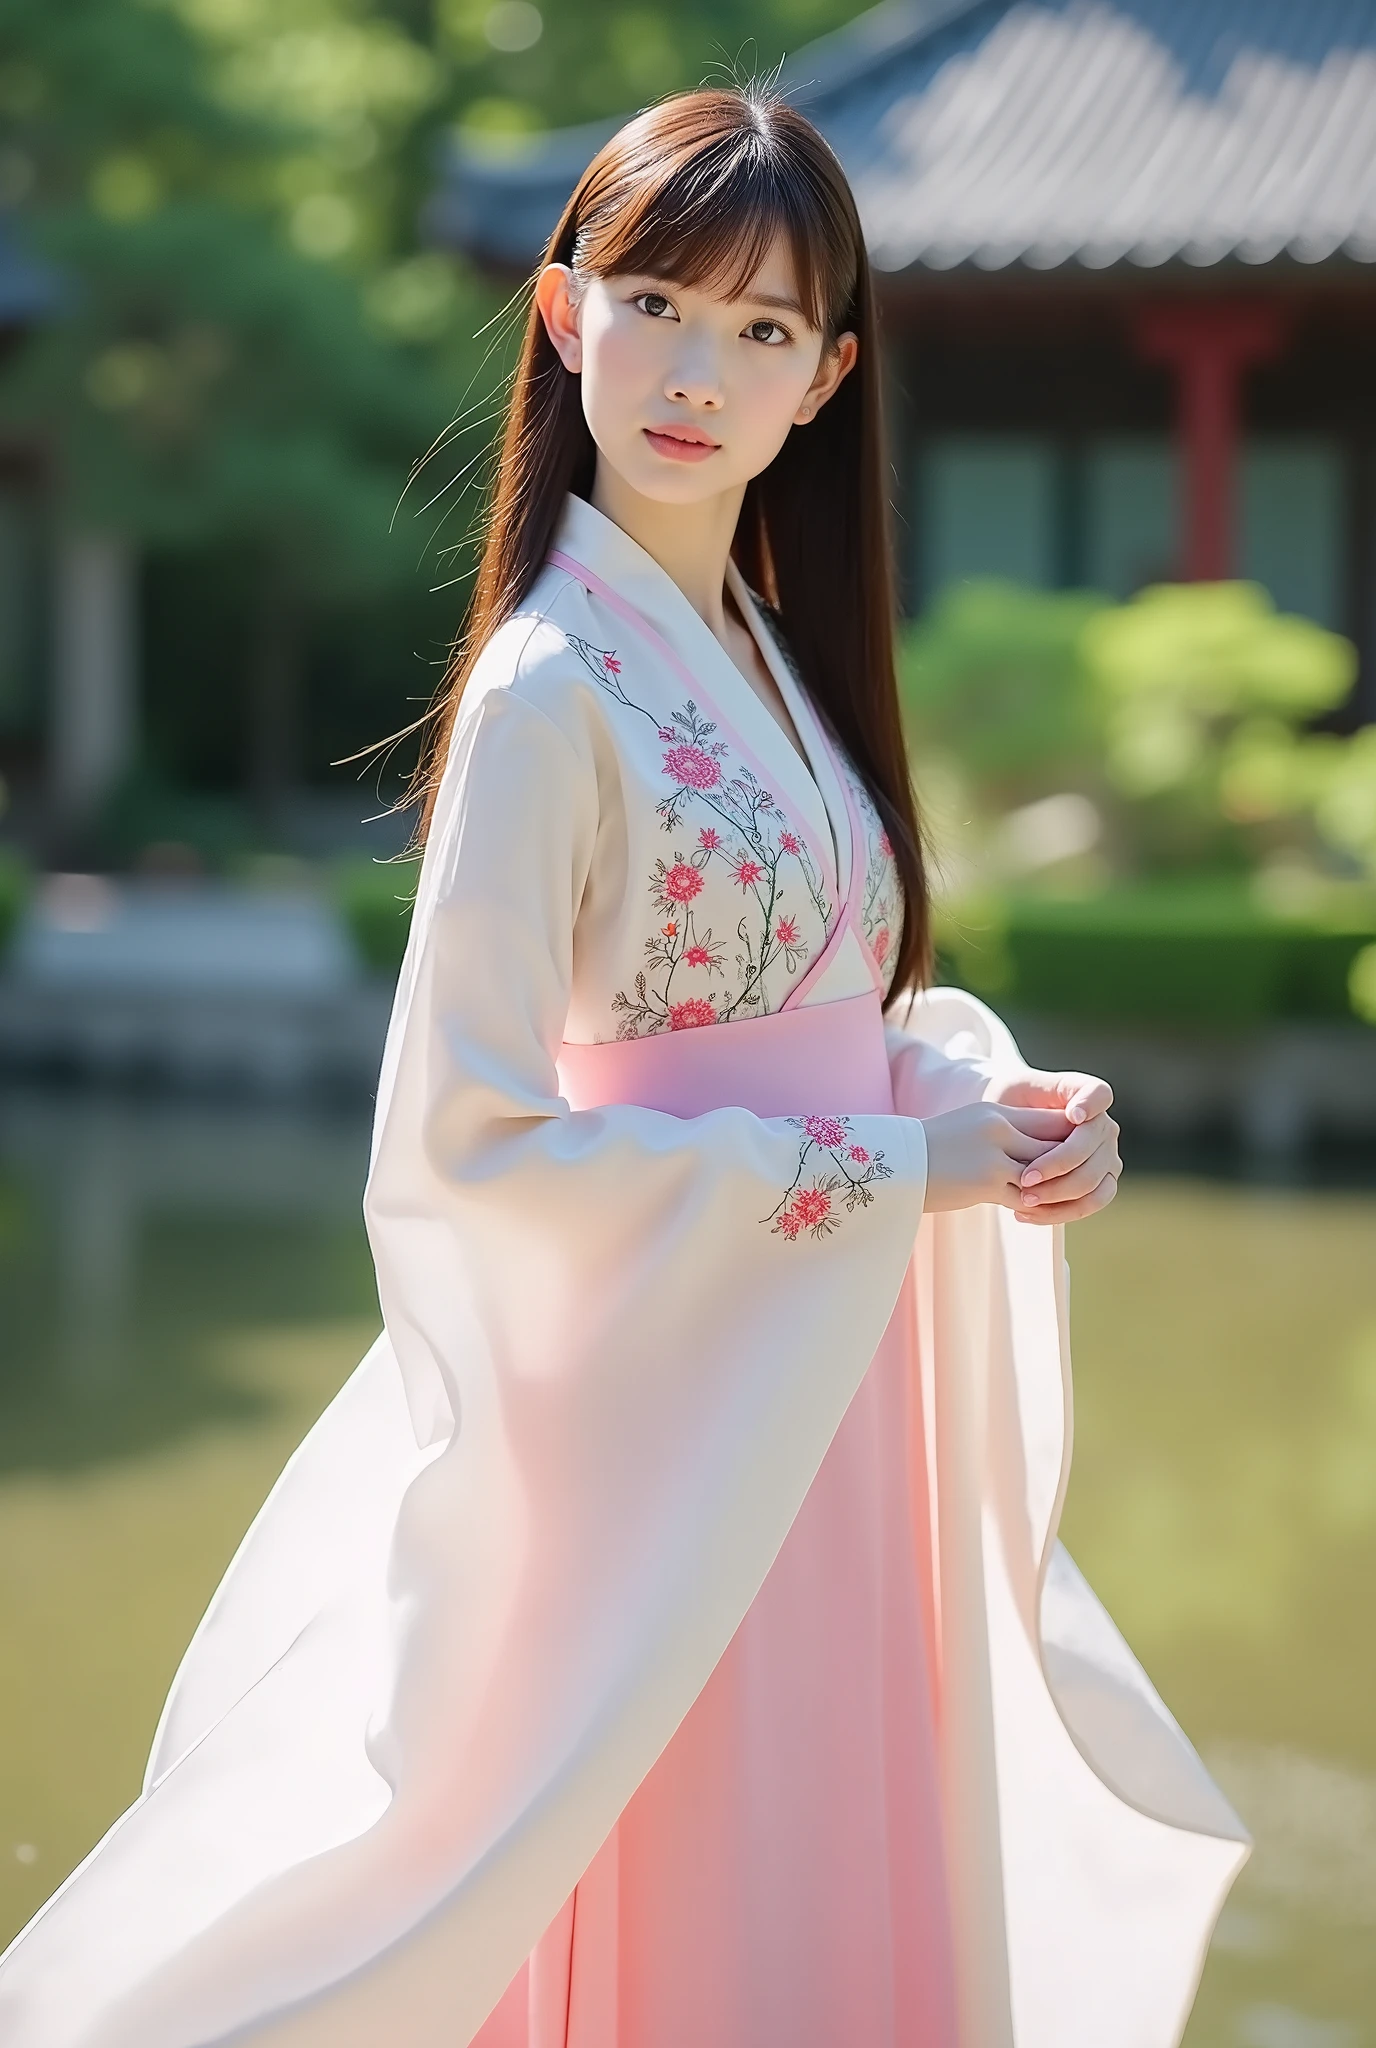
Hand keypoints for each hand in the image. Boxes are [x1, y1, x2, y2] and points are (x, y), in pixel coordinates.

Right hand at [920, 1102, 1072, 1214]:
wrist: (896, 1163)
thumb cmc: (935, 1148)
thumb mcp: (974, 1128)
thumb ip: (1007, 1134)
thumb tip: (1043, 1151)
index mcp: (998, 1112)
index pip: (1052, 1122)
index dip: (1071, 1141)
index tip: (1080, 1157)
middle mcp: (999, 1129)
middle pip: (1054, 1147)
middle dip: (1070, 1168)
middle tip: (1079, 1183)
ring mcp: (994, 1156)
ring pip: (1044, 1174)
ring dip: (1053, 1191)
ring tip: (1055, 1201)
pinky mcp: (986, 1182)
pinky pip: (1026, 1197)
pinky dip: (1034, 1207)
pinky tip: (1028, 1213)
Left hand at [987, 1068, 1120, 1223]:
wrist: (1001, 1135)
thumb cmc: (1009, 1104)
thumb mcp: (1017, 1088)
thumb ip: (1039, 1091)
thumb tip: (1073, 1117)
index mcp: (1087, 1097)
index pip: (1099, 1094)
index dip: (1091, 1104)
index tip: (1073, 1116)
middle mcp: (1104, 1127)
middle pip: (1093, 1147)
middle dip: (1059, 1165)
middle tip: (1024, 1178)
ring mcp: (1106, 1158)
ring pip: (1092, 1181)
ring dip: (1058, 1194)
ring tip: (1024, 1199)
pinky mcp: (1100, 1185)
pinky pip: (1089, 1204)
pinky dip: (1059, 1212)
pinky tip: (1027, 1212)